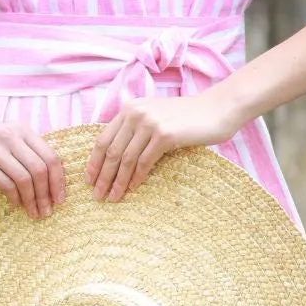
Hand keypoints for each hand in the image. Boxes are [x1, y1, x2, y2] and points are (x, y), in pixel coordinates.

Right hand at [0, 123, 64, 219]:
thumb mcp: (7, 148)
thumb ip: (29, 157)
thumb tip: (56, 185)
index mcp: (20, 129)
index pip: (50, 155)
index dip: (58, 180)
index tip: (60, 199)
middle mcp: (8, 134)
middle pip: (40, 168)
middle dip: (46, 193)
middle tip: (47, 211)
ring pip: (24, 178)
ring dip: (32, 199)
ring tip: (34, 213)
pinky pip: (6, 184)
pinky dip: (15, 198)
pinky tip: (16, 205)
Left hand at [86, 90, 240, 201]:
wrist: (216, 109)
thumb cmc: (187, 118)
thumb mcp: (155, 114)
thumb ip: (136, 127)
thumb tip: (115, 155)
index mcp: (130, 108)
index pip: (103, 138)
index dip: (94, 162)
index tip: (89, 180)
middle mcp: (136, 113)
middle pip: (111, 151)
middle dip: (102, 176)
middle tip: (97, 195)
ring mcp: (150, 123)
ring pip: (126, 159)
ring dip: (117, 181)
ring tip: (112, 197)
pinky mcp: (165, 135)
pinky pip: (144, 162)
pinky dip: (136, 178)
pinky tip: (133, 189)